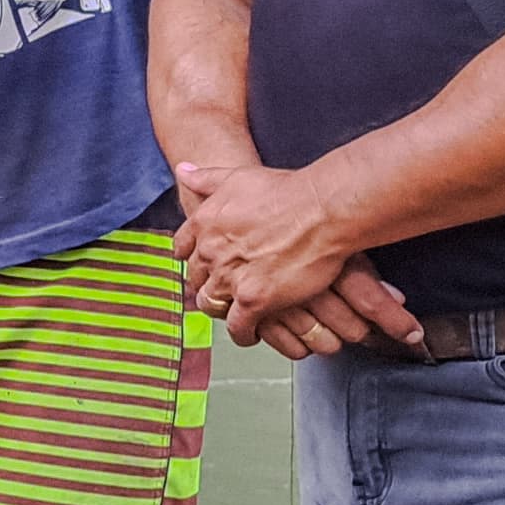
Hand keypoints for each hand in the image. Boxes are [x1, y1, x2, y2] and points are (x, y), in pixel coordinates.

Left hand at [176, 158, 420, 349]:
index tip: (205, 265)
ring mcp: (230, 276)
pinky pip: (238, 327)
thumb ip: (207, 178)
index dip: (194, 259)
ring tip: (236, 312)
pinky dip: (243, 333)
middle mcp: (210, 251)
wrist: (321, 210)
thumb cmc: (288, 191)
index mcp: (203, 222)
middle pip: (196, 278)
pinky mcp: (253, 299)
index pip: (182, 249)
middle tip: (224, 290)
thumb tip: (183, 171)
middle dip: (208, 284)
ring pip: (212, 303)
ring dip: (223, 309)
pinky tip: (252, 333)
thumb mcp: (239, 176)